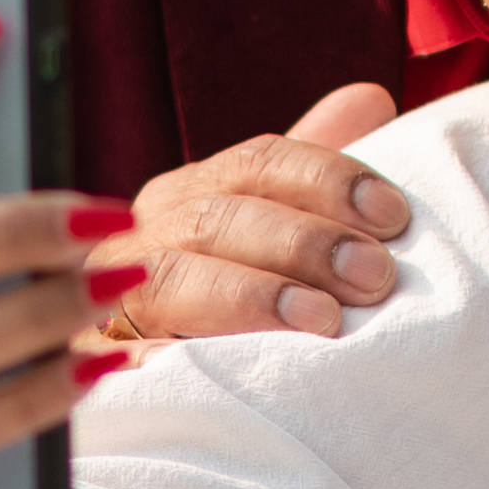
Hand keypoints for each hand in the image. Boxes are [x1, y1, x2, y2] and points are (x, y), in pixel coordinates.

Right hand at [93, 84, 407, 343]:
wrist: (149, 389)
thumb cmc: (232, 305)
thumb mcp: (278, 233)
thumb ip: (317, 174)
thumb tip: (368, 99)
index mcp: (189, 195)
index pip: (257, 162)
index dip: (327, 179)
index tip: (393, 214)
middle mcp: (145, 237)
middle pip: (219, 217)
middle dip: (304, 242)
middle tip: (374, 276)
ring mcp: (109, 300)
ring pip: (173, 278)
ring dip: (252, 295)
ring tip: (322, 319)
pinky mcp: (96, 366)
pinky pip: (112, 356)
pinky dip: (146, 358)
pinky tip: (188, 364)